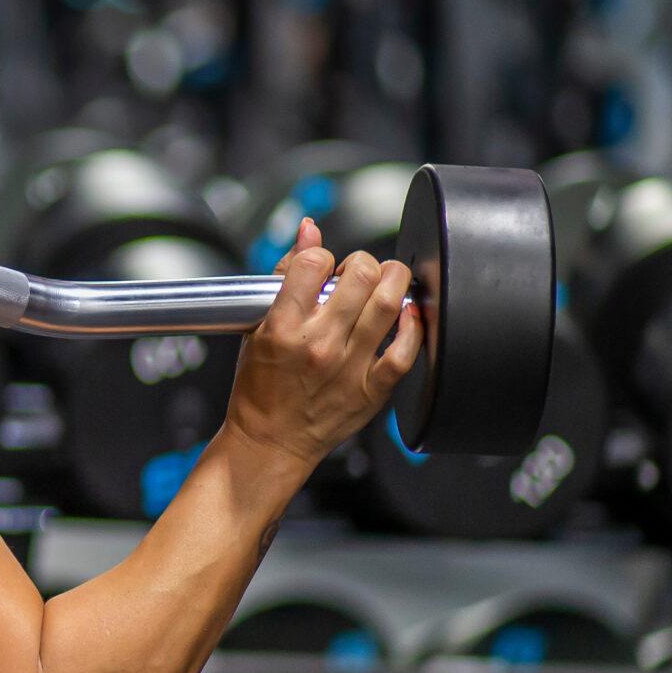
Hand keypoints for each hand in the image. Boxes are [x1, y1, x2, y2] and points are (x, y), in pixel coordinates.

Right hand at [224, 217, 421, 471]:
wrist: (270, 441)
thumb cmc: (260, 388)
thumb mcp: (258, 327)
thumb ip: (286, 276)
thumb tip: (310, 230)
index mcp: (282, 328)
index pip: (314, 264)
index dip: (322, 256)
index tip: (322, 267)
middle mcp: (318, 345)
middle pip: (361, 276)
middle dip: (363, 263)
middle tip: (358, 273)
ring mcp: (349, 368)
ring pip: (389, 304)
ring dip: (393, 281)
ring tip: (385, 283)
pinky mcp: (372, 390)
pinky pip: (406, 351)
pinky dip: (413, 325)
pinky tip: (405, 316)